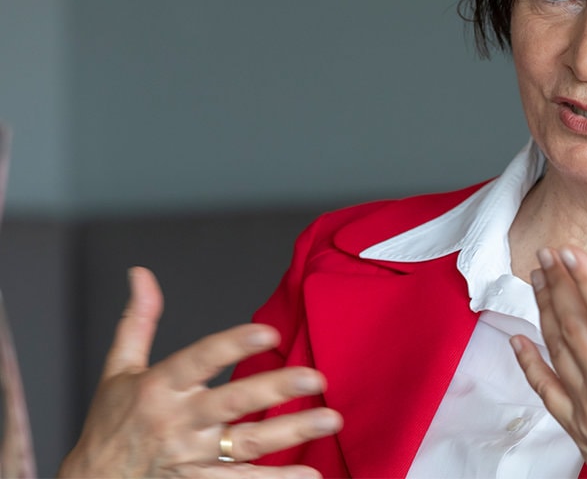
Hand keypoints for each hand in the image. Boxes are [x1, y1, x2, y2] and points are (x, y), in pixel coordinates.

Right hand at [59, 267, 341, 477]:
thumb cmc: (109, 424)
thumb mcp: (117, 370)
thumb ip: (138, 321)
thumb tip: (141, 273)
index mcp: (157, 387)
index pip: (198, 360)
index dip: (232, 345)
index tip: (268, 332)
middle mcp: (176, 422)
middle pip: (232, 403)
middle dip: (276, 389)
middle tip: (317, 377)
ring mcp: (190, 457)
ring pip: (246, 444)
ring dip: (291, 432)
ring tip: (331, 420)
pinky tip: (310, 473)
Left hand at [511, 247, 586, 478]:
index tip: (571, 252)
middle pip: (575, 323)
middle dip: (559, 283)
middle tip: (547, 251)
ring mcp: (586, 406)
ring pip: (557, 347)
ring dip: (544, 309)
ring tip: (537, 277)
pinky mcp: (575, 425)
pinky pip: (544, 388)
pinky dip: (528, 362)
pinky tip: (517, 340)